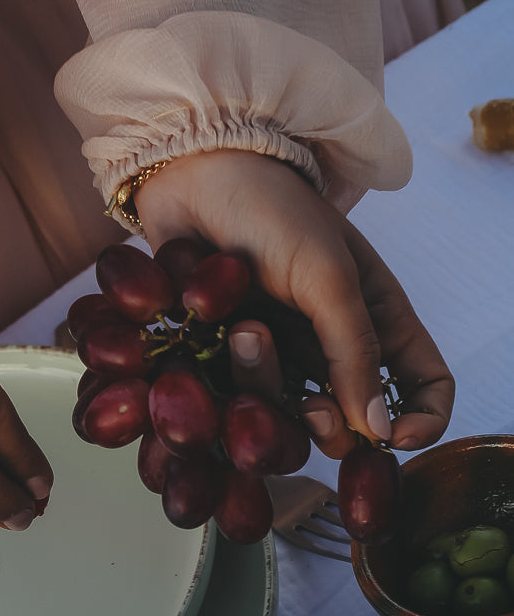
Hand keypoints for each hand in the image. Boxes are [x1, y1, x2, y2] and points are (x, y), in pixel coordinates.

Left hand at [134, 150, 453, 458]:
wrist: (193, 176)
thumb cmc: (273, 211)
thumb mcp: (329, 277)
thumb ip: (355, 351)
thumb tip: (379, 430)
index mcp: (375, 318)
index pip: (422, 385)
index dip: (421, 420)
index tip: (394, 439)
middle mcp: (327, 343)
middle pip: (345, 417)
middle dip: (330, 422)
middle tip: (310, 407)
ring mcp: (274, 350)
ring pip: (280, 409)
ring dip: (265, 381)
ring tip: (242, 328)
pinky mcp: (222, 353)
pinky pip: (228, 394)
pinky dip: (223, 377)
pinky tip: (214, 336)